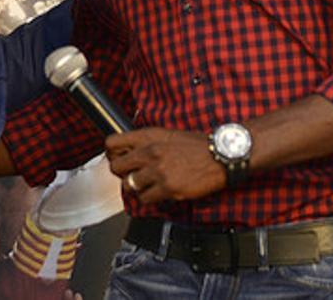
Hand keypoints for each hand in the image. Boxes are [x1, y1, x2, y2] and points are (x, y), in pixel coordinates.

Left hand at [105, 128, 225, 203]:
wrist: (221, 155)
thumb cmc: (198, 145)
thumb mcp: (168, 134)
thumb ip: (148, 142)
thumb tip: (131, 151)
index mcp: (149, 136)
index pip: (112, 143)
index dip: (111, 153)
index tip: (116, 158)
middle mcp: (150, 152)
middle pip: (116, 167)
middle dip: (121, 173)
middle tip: (130, 175)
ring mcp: (158, 171)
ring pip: (129, 185)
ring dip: (136, 188)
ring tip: (146, 185)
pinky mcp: (168, 188)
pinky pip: (146, 198)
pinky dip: (149, 198)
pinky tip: (158, 192)